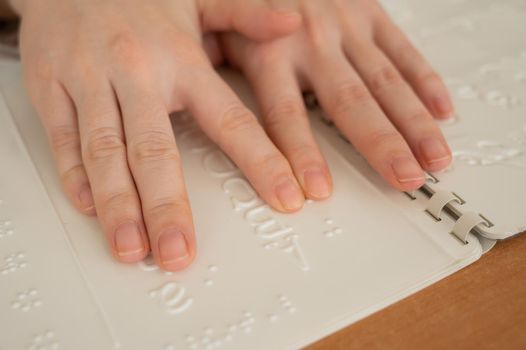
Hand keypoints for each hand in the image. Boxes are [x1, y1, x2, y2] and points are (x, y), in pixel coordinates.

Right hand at [13, 0, 303, 270]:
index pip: (230, 120)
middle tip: (179, 252)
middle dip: (169, 208)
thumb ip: (247, 13)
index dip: (262, 162)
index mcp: (182, 59)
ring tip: (132, 247)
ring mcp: (89, 80)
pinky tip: (89, 206)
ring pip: (105, 152)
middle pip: (156, 152)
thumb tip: (293, 20)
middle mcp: (137, 73)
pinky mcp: (50, 86)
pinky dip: (74, 174)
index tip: (286, 198)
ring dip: (118, 205)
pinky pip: (63, 137)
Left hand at [219, 0, 453, 192]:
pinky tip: (441, 113)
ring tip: (432, 160)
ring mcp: (345, 26)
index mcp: (268, 51)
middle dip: (381, 145)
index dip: (302, 155)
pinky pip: (402, 50)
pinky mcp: (371, 12)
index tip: (316, 191)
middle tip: (403, 181)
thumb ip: (214, 67)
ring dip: (413, 123)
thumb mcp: (215, 24)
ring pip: (384, 82)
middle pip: (350, 103)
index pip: (286, 114)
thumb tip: (196, 106)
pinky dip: (425, 81)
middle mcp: (310, 41)